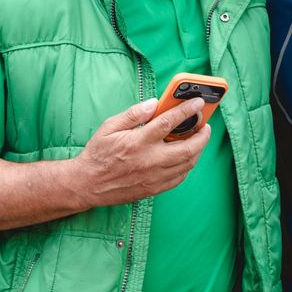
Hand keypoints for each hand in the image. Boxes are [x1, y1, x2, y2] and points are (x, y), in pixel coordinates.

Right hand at [73, 97, 211, 207]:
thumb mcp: (109, 127)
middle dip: (202, 135)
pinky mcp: (155, 189)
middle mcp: (150, 161)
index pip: (169, 123)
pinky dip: (188, 165)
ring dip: (198, 150)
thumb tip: (153, 103)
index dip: (187, 111)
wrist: (87, 184)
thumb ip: (133, 114)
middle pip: (188, 148)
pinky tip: (186, 156)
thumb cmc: (98, 154)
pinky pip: (180, 177)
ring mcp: (154, 177)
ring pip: (188, 163)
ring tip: (198, 139)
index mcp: (138, 142)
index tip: (198, 103)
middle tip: (205, 125)